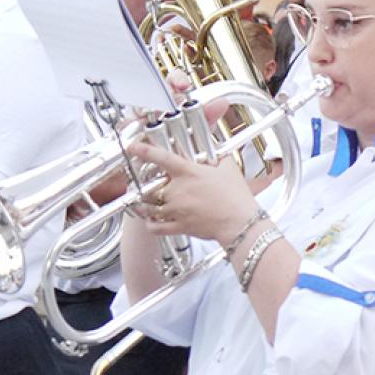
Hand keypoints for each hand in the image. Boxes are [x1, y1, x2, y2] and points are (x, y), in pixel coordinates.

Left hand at [127, 140, 257, 242]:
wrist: (240, 223)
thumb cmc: (236, 198)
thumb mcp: (229, 169)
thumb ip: (219, 157)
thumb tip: (216, 151)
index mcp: (189, 173)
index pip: (161, 158)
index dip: (144, 150)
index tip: (134, 147)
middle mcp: (178, 191)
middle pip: (151, 185)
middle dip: (147, 183)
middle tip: (149, 182)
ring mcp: (176, 209)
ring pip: (149, 207)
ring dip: (144, 204)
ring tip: (144, 201)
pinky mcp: (179, 226)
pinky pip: (156, 227)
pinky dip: (149, 224)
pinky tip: (150, 221)